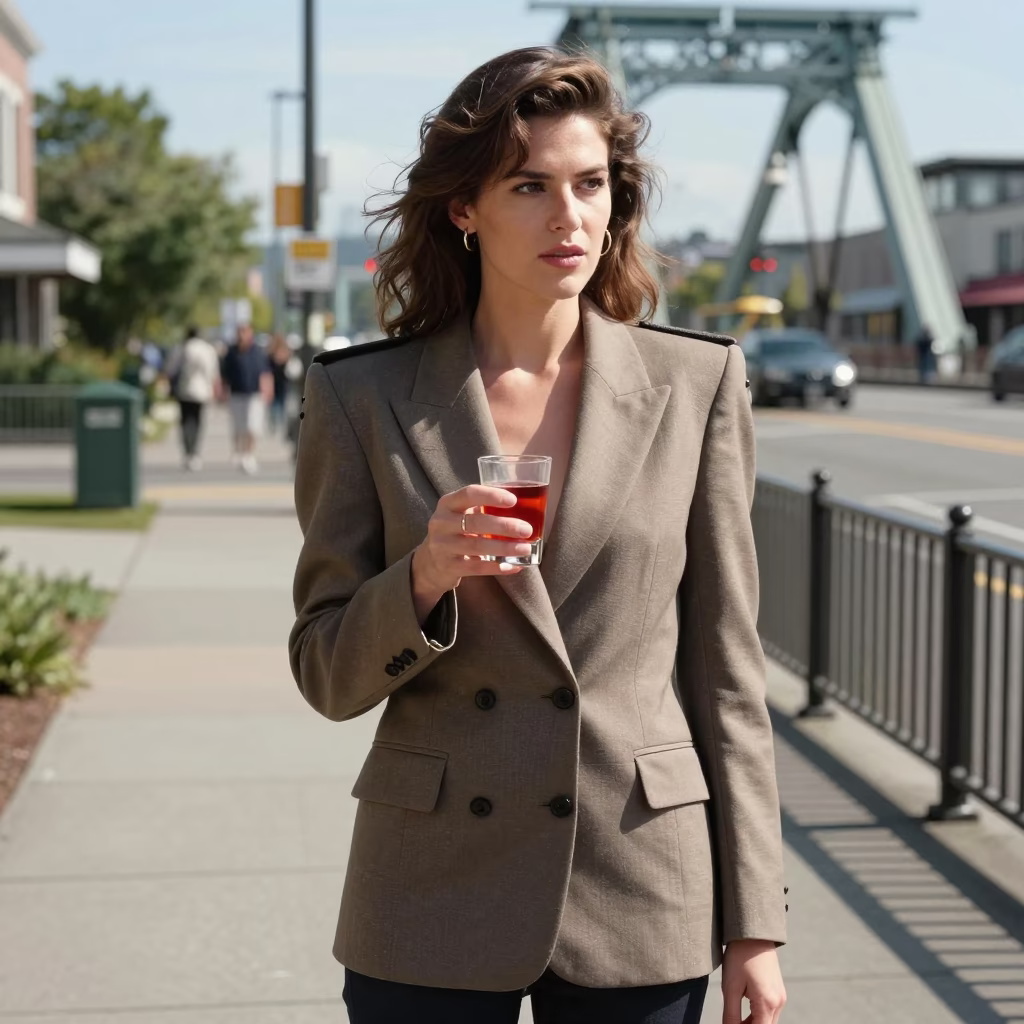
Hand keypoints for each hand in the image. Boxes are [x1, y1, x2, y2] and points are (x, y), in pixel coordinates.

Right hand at [411, 484, 533, 620]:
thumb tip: (527, 506)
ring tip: (525, 548)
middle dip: (504, 526)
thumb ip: (485, 507)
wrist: (432, 560)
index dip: (491, 496)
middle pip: (475, 522)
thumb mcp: (463, 513)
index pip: (469, 494)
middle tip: (526, 530)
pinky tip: (515, 566)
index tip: (514, 501)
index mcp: (448, 503)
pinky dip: (498, 567)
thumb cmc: (457, 529)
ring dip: (504, 547)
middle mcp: (441, 522)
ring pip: (477, 546)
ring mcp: (442, 546)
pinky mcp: (448, 566)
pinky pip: (476, 568)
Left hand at [722, 940, 785, 1023]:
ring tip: (733, 1018)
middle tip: (730, 1021)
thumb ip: (731, 1015)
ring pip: (767, 1020)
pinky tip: (742, 1009)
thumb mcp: (730, 987)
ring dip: (752, 1023)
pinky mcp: (777, 989)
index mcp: (768, 1003)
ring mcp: (780, 995)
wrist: (753, 932)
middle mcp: (779, 1002)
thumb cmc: (740, 956)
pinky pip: (769, 1009)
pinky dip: (756, 1014)